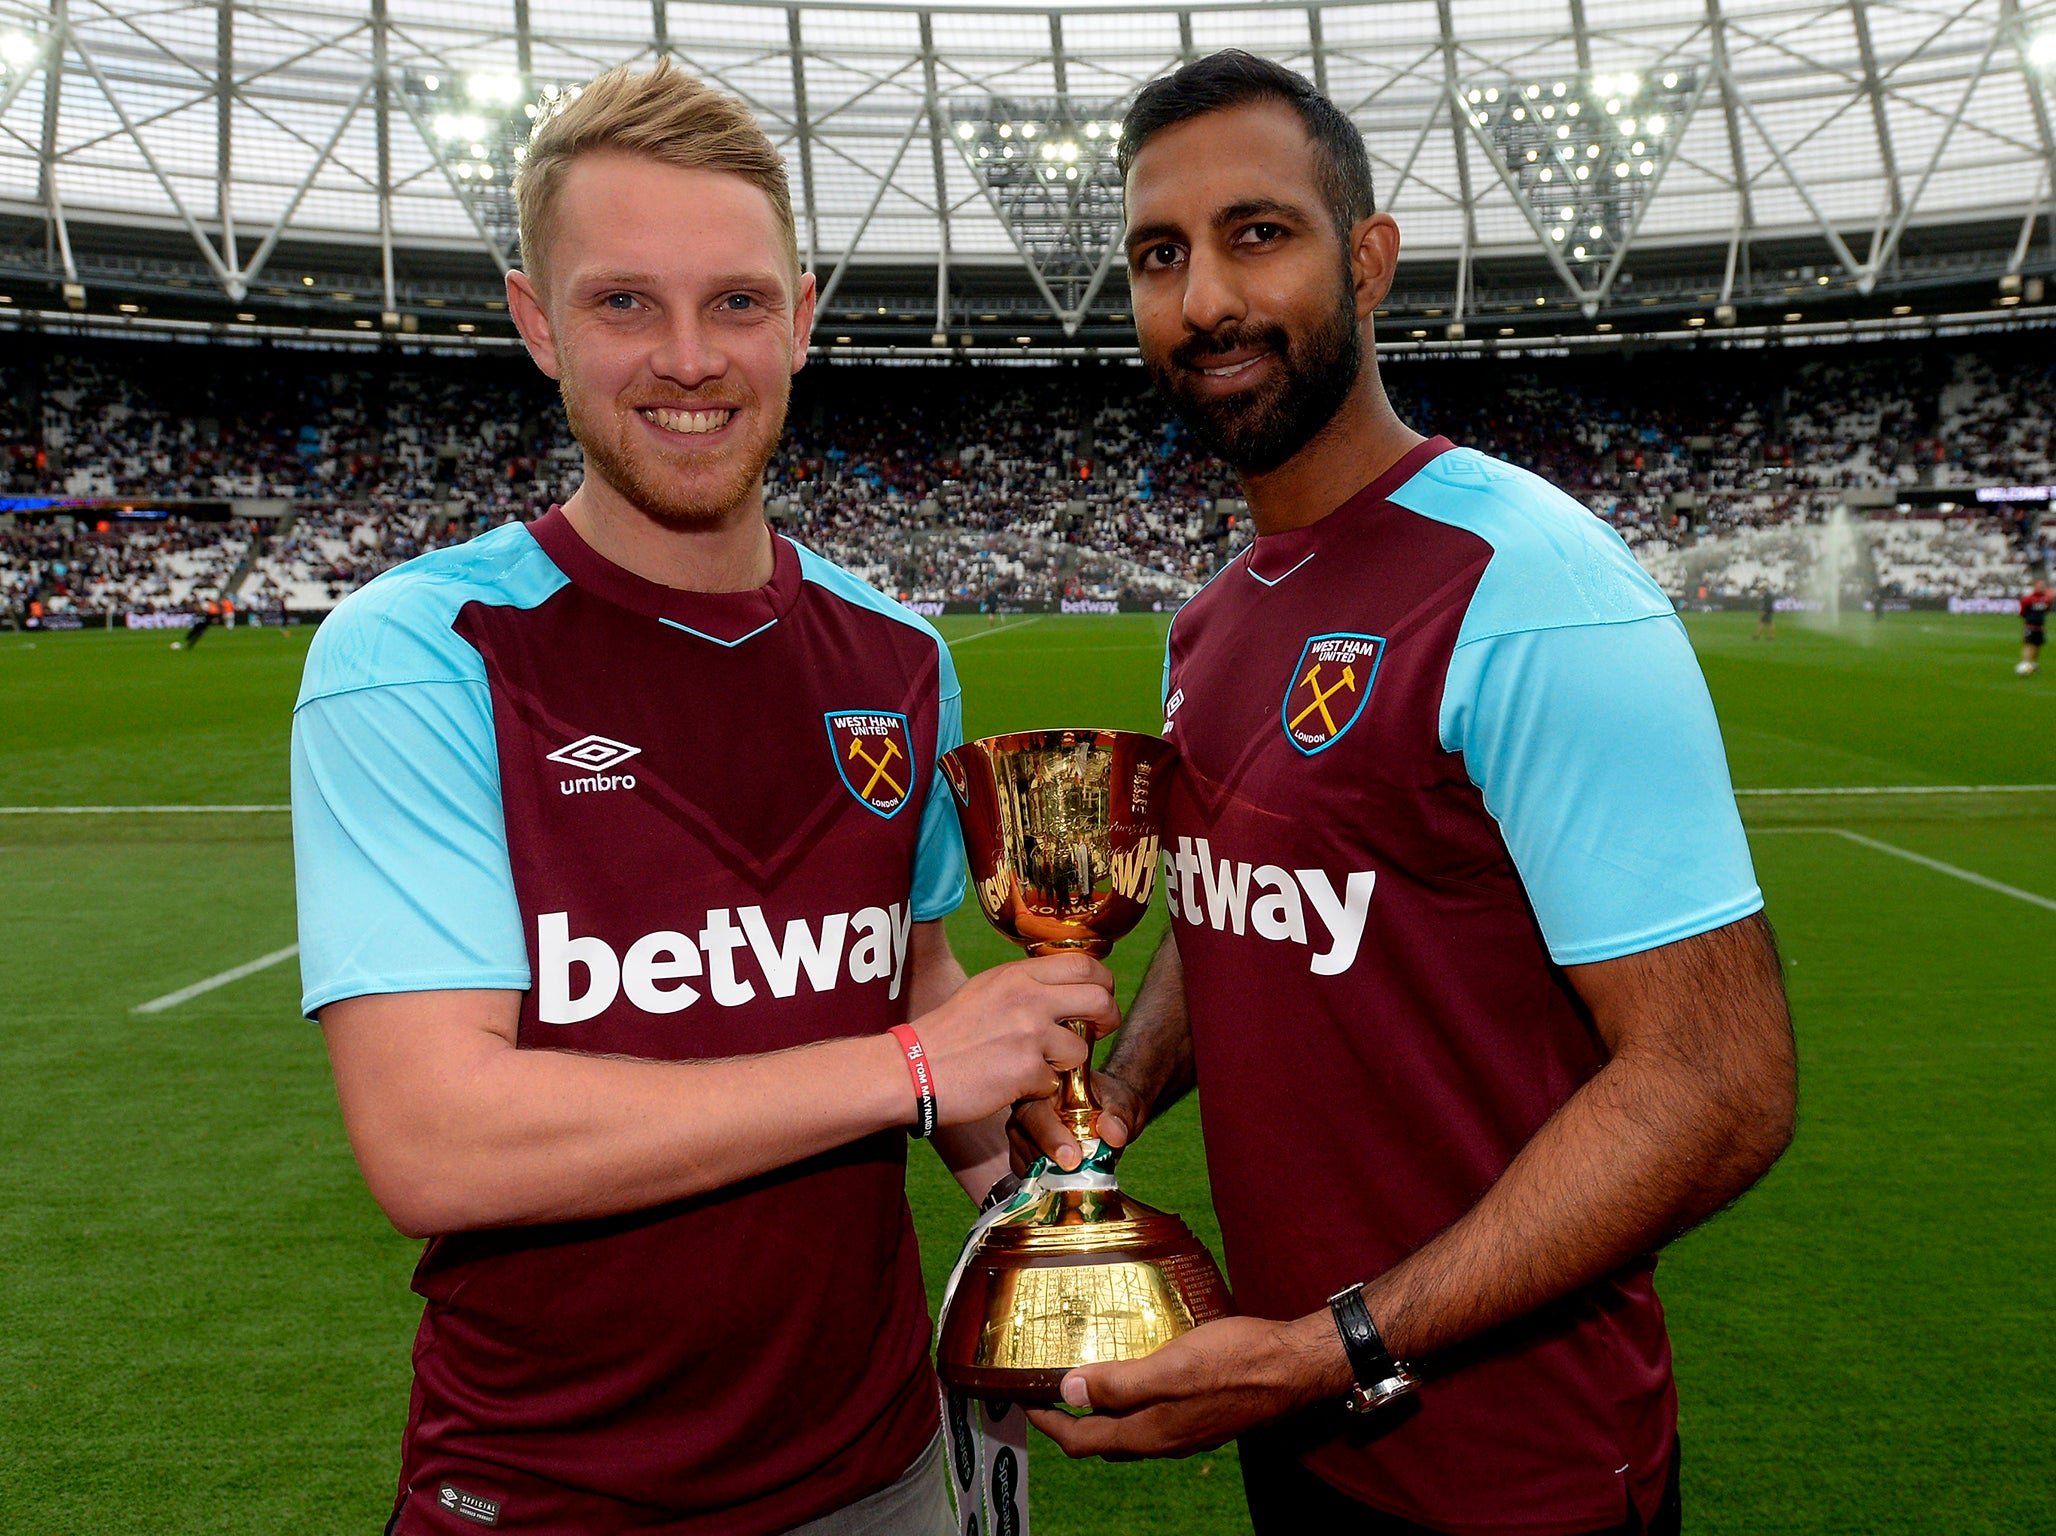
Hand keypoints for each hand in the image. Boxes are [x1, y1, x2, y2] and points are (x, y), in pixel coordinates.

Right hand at [913, 953, 1118, 1127]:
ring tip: (1036, 1066)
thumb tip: (1063, 985)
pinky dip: (1037, 1090)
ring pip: (1081, 1049)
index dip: (1102, 983)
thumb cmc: (946, 1033)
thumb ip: (1024, 984)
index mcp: (1018, 974)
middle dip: (1107, 1019)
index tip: (1098, 999)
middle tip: (1097, 1032)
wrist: (912, 1067)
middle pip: (1100, 999)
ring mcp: (1029, 1033)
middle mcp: (1028, 997)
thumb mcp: (985, 990)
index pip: (1084, 964)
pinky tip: (1011, 1085)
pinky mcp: (1026, 1070)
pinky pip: (1054, 1083)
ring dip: (1065, 1064)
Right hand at [1007, 1068, 1149, 1172]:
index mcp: (1046, 1085)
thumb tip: (1113, 1133)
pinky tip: (1062, 1186)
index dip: (1050, 1135)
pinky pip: (1026, 1172)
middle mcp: (1028, 1106)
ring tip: (1072, 1182)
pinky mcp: (1026, 1153)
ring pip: (1022, 1156)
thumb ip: (1119, 1115)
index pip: (1036, 1109)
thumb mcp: (1123, 1103)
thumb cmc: (1112, 1101)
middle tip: (1073, 1174)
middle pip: (1022, 1134)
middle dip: (1046, 1159)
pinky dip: (1042, 1183)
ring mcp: (1024, 1130)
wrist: (1111, 1114)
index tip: (1073, 1158)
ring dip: (1045, 1174)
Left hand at [1024, 1313, 1351, 1459]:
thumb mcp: (1169, 1366)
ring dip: (1101, 1411)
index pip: (1083, 1439)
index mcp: (1149, 1432)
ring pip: (1128, 1430)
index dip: (1050, 1423)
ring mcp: (1185, 1430)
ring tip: (1085, 1379)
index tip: (1026, 1400)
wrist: (1292, 1367)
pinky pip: (1152, 1416)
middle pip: (1102, 1440)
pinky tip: (1135, 1374)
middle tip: (1049, 1391)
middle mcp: (1163, 1439)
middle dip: (1070, 1420)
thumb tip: (1069, 1392)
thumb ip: (1119, 1384)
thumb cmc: (1234, 1362)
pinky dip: (1130, 1402)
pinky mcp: (1201, 1414)